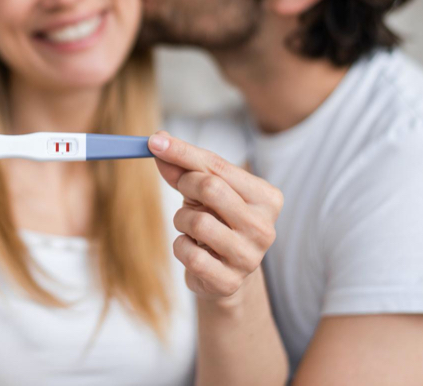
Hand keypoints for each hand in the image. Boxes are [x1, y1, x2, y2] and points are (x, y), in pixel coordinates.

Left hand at [148, 131, 282, 301]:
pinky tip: (192, 248)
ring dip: (181, 220)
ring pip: (199, 222)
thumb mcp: (203, 191)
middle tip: (184, 193)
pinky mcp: (229, 282)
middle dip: (186, 185)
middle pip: (211, 188)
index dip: (182, 152)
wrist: (224, 274)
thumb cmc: (216, 222)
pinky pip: (190, 254)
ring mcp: (249, 257)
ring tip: (190, 227)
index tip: (155, 141)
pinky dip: (180, 247)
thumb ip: (183, 167)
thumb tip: (158, 142)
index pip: (218, 166)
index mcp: (267, 198)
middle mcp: (265, 227)